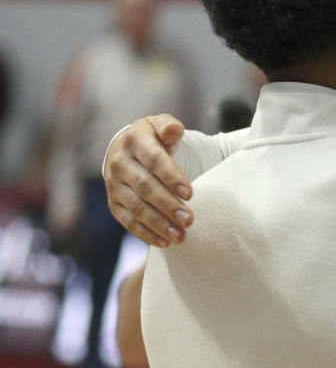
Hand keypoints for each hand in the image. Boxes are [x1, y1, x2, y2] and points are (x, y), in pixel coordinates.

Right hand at [104, 114, 192, 246]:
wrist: (127, 148)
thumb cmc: (154, 137)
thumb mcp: (162, 125)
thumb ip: (170, 127)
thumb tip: (173, 130)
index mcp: (134, 141)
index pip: (154, 161)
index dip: (171, 178)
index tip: (190, 194)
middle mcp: (119, 163)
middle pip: (145, 187)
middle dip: (168, 205)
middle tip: (189, 219)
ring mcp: (114, 184)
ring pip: (136, 207)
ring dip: (159, 224)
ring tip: (181, 235)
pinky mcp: (113, 202)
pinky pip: (128, 221)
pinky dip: (146, 233)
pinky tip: (165, 242)